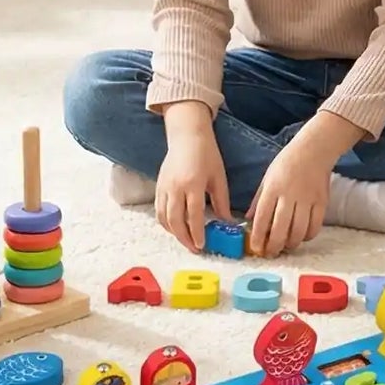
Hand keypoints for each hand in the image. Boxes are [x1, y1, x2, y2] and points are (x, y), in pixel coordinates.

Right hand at [156, 120, 229, 254]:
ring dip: (174, 233)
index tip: (202, 245)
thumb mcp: (219, 177)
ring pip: (164, 218)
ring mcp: (164, 187)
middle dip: (184, 238)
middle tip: (194, 248)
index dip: (197, 232)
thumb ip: (222, 202)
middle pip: (175, 220)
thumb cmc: (207, 154)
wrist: (187, 136)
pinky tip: (176, 228)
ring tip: (186, 240)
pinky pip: (158, 211)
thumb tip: (227, 223)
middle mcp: (175, 187)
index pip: (194, 215)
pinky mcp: (158, 187)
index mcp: (193, 184)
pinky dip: (166, 223)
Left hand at [246, 138, 332, 258]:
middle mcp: (289, 195)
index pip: (262, 218)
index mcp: (273, 188)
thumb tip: (249, 220)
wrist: (314, 150)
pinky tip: (302, 236)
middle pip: (281, 228)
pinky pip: (315, 226)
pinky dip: (308, 236)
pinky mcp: (322, 202)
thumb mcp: (267, 178)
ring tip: (286, 246)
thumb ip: (258, 200)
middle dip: (274, 246)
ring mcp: (307, 199)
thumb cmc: (287, 163)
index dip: (258, 237)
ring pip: (299, 231)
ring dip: (291, 243)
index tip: (256, 248)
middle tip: (271, 253)